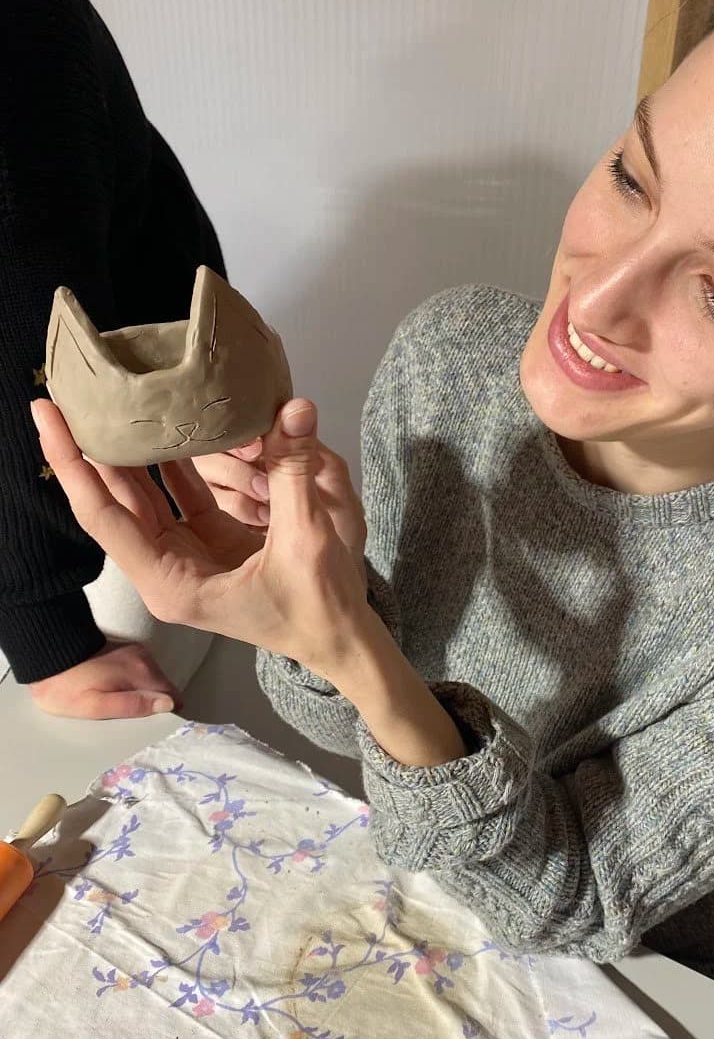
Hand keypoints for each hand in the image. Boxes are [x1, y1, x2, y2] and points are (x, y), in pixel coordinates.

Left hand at [28, 640, 181, 719]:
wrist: (44, 654)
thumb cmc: (66, 687)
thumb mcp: (95, 706)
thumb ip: (132, 705)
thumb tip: (168, 704)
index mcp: (142, 673)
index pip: (173, 697)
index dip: (164, 713)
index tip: (148, 723)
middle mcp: (145, 658)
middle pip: (162, 688)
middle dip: (151, 703)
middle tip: (126, 716)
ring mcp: (135, 651)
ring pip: (152, 680)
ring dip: (140, 692)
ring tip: (116, 702)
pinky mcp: (125, 649)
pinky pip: (140, 672)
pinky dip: (132, 683)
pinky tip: (113, 688)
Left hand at [32, 397, 374, 684]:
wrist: (341, 642)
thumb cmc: (319, 608)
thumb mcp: (307, 539)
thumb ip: (293, 470)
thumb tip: (294, 407)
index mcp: (173, 583)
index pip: (105, 515)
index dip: (73, 463)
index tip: (48, 416)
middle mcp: (167, 572)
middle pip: (114, 504)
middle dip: (87, 451)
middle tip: (66, 396)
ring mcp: (185, 559)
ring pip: (141, 499)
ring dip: (124, 455)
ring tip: (104, 405)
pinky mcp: (208, 545)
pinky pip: (176, 497)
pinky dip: (168, 464)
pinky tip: (161, 427)